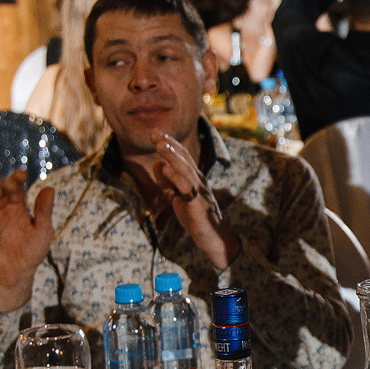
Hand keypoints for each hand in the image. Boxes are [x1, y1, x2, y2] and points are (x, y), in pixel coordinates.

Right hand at [0, 169, 54, 310]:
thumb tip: (50, 188)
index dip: (16, 178)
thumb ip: (44, 211)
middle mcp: (2, 211)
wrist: (20, 273)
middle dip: (3, 185)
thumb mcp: (43, 230)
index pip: (14, 187)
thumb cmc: (32, 251)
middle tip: (10, 184)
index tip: (23, 174)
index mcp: (17, 207)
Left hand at [154, 133, 232, 270]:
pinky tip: (166, 169)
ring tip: (160, 145)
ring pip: (186, 169)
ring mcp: (199, 192)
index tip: (155, 132)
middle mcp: (198, 181)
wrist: (214, 237)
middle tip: (155, 133)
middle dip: (169, 144)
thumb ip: (168, 181)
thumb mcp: (178, 196)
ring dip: (172, 156)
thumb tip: (158, 164)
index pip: (181, 156)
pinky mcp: (198, 205)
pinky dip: (176, 177)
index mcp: (193, 177)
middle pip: (184, 158)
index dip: (169, 143)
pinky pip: (187, 189)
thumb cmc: (196, 216)